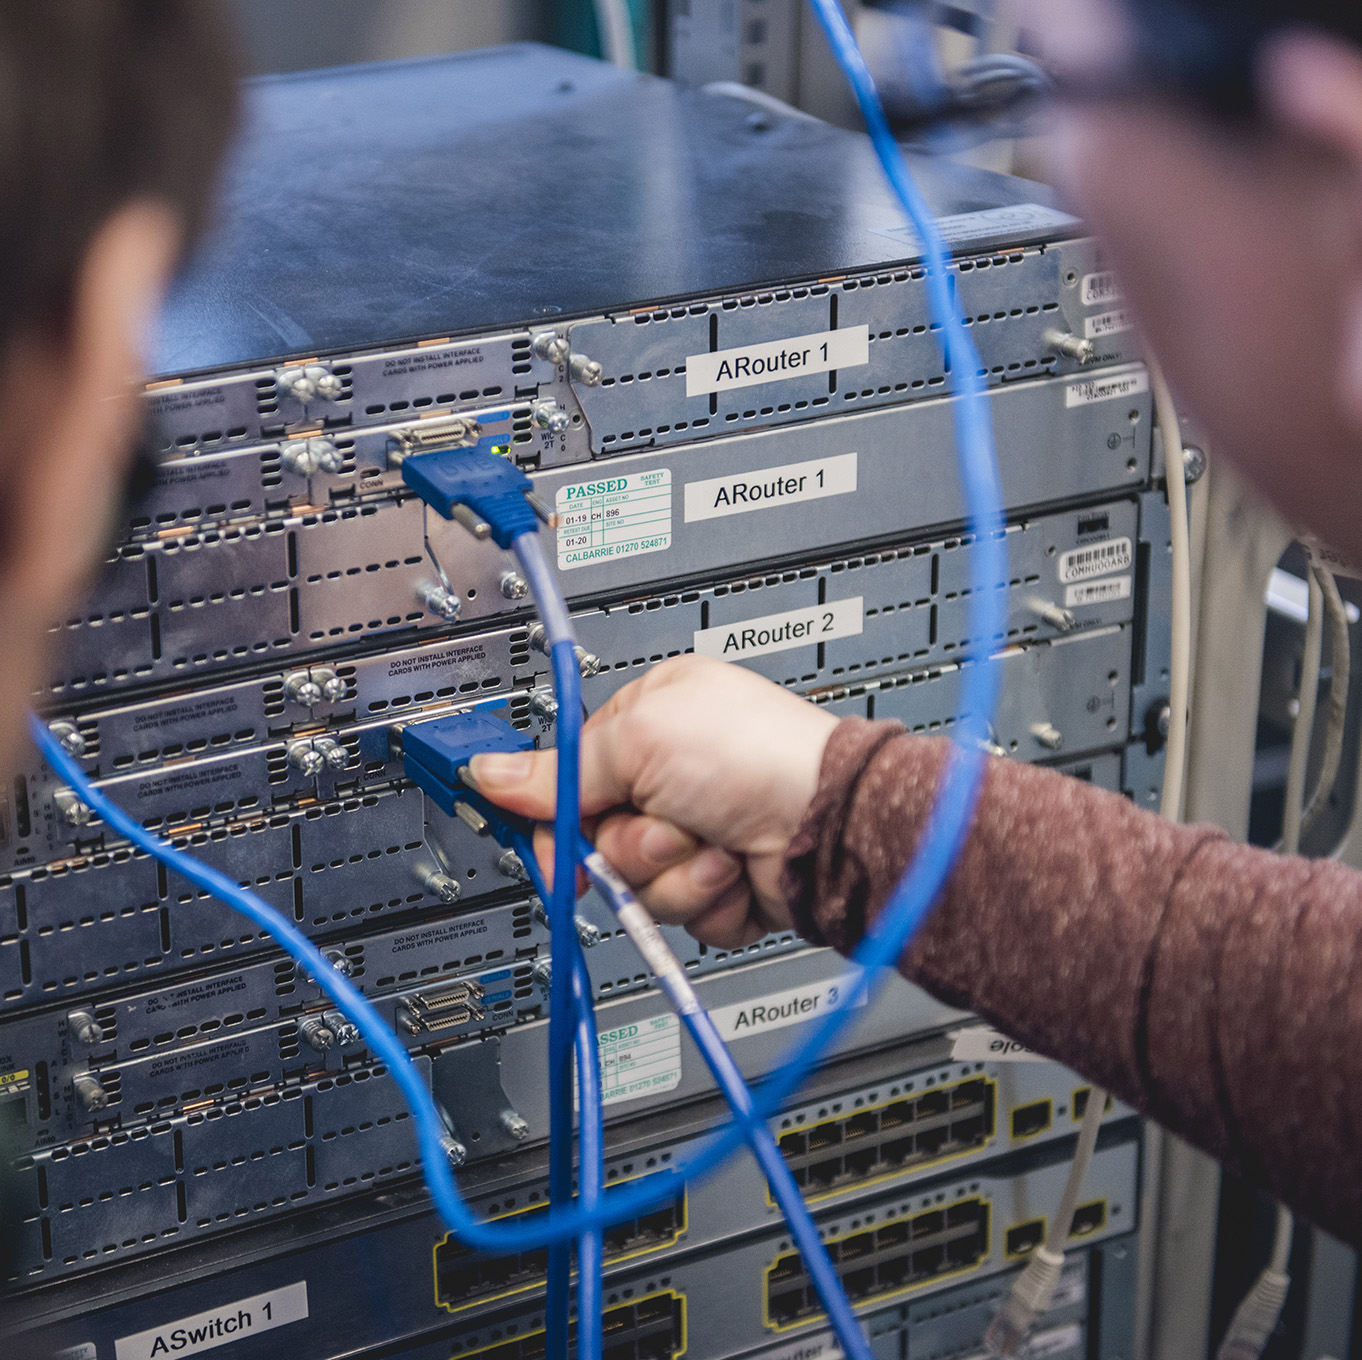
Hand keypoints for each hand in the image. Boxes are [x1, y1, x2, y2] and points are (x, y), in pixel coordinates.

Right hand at [468, 655, 837, 947]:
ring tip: (715, 845)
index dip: (558, 817)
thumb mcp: (642, 739)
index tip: (554, 844)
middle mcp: (672, 775)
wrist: (831, 829)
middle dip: (632, 847)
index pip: (568, 777)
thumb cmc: (761, 759)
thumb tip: (491, 772)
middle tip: (669, 828)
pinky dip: (707, 900)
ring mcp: (698, 832)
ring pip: (637, 884)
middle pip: (599, 839)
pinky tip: (736, 870)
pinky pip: (680, 913)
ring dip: (674, 874)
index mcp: (650, 722)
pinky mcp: (721, 882)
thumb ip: (562, 765)